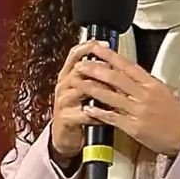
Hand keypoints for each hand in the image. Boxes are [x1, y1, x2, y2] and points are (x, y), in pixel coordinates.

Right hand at [50, 40, 108, 161]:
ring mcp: (63, 101)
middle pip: (79, 69)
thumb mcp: (84, 89)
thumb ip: (95, 76)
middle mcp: (63, 85)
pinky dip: (99, 113)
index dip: (89, 47)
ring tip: (116, 91)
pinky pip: (85, 113)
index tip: (104, 43)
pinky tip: (110, 113)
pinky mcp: (66, 118)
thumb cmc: (78, 110)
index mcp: (68, 75)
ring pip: (82, 89)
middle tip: (115, 69)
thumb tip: (116, 62)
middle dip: (99, 68)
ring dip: (101, 89)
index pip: (74, 54)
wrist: (64, 135)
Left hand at [76, 45, 179, 156]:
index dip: (110, 55)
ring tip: (78, 82)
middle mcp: (144, 95)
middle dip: (95, 69)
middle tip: (81, 65)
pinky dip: (99, 112)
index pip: (127, 65)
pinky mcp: (134, 127)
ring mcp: (138, 111)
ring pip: (111, 96)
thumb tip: (127, 71)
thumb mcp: (162, 91)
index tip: (96, 48)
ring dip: (92, 88)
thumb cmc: (174, 115)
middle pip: (115, 78)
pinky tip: (88, 107)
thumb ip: (143, 82)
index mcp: (151, 84)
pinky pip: (113, 118)